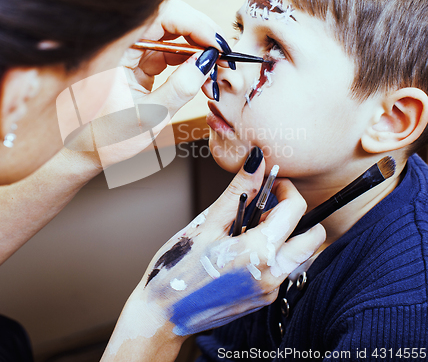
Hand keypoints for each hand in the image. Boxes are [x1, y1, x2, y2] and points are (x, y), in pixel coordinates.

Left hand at [66, 0, 227, 165]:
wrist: (86, 151)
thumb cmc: (107, 138)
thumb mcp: (148, 117)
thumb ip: (179, 88)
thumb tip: (208, 61)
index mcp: (114, 48)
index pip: (161, 16)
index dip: (195, 24)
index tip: (218, 45)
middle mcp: (122, 43)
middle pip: (170, 20)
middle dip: (201, 35)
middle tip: (224, 57)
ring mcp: (131, 52)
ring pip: (173, 36)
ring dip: (199, 51)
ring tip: (217, 72)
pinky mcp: (139, 63)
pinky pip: (170, 53)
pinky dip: (189, 62)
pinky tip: (203, 76)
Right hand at [103, 150, 325, 359]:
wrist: (163, 314)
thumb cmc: (177, 269)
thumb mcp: (207, 224)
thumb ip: (238, 191)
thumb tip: (256, 161)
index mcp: (259, 253)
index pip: (296, 209)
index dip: (286, 188)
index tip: (272, 182)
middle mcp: (273, 275)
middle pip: (312, 236)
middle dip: (295, 214)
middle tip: (265, 206)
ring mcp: (270, 291)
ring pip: (300, 254)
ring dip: (287, 234)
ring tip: (251, 228)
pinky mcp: (264, 300)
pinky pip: (284, 269)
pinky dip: (274, 252)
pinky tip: (244, 248)